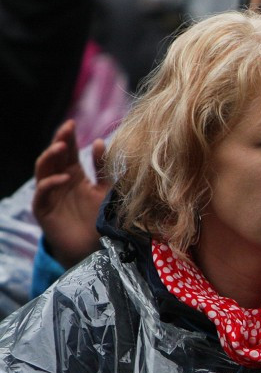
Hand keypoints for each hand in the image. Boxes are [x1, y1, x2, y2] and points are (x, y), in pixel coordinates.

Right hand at [31, 119, 111, 267]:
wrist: (94, 249)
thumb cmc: (99, 219)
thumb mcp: (106, 191)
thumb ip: (104, 169)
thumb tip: (100, 141)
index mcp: (74, 175)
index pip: (68, 152)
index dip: (68, 138)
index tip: (74, 123)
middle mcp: (59, 182)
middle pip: (54, 157)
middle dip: (59, 141)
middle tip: (66, 128)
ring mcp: (49, 194)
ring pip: (44, 170)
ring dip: (50, 157)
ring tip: (61, 146)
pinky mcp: (43, 209)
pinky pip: (43, 192)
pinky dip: (51, 183)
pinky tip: (65, 178)